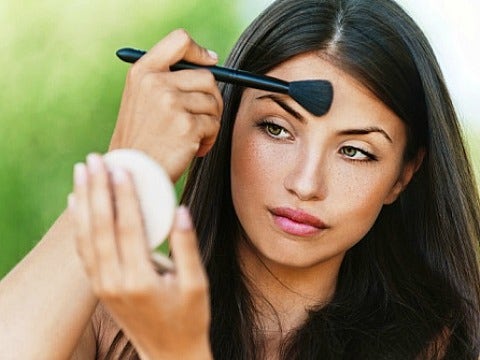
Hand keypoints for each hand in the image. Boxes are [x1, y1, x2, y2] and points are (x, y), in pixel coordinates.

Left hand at [69, 153, 211, 359]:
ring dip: (83, 201)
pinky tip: (76, 203)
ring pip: (86, 237)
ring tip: (82, 172)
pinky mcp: (99, 287)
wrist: (168, 354)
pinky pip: (83, 251)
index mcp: (140, 280)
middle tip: (94, 160)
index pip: (128, 228)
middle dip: (97, 190)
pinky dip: (78, 224)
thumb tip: (180, 210)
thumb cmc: (189, 319)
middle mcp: (114, 282)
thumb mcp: (197, 284)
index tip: (122, 168)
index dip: (124, 196)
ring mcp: (102, 286)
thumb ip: (186, 246)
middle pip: (100, 227)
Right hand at [110, 29, 222, 181]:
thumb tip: (210, 62)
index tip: (210, 62)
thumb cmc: (142, 139)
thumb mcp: (141, 99)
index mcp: (143, 72)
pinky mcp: (186, 125)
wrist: (133, 173)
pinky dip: (210, 139)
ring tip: (192, 138)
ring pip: (213, 102)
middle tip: (201, 119)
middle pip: (207, 77)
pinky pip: (214, 124)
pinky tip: (193, 149)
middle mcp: (155, 82)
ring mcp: (171, 103)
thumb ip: (166, 79)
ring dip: (210, 122)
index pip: (179, 40)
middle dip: (211, 100)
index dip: (199, 51)